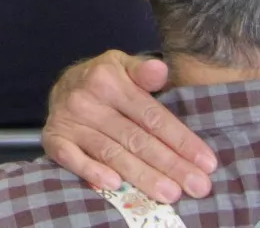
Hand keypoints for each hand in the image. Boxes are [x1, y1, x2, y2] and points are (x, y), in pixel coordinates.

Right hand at [42, 51, 216, 202]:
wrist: (63, 86)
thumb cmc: (104, 81)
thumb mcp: (124, 66)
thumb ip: (143, 70)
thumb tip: (160, 69)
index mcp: (108, 80)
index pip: (151, 116)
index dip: (181, 140)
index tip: (207, 162)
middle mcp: (87, 100)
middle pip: (135, 138)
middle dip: (170, 164)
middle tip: (198, 186)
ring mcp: (68, 120)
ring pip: (111, 152)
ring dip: (141, 175)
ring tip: (170, 193)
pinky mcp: (53, 138)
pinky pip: (71, 158)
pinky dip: (91, 171)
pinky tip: (114, 185)